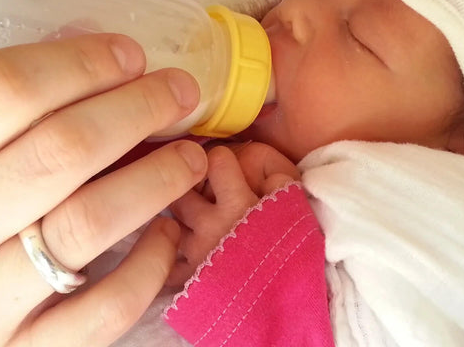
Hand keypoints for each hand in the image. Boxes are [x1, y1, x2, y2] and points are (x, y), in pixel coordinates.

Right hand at [0, 34, 207, 346]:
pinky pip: (108, 307)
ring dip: (157, 178)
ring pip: (88, 226)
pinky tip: (167, 231)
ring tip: (191, 155)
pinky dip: (151, 263)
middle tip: (179, 92)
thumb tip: (103, 51)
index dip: (78, 63)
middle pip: (56, 152)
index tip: (130, 55)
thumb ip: (16, 108)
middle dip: (135, 109)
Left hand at [167, 142, 298, 284]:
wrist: (292, 302)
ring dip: (181, 219)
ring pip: (170, 221)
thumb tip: (259, 168)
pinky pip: (165, 260)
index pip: (215, 159)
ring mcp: (195, 253)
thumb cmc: (297, 253)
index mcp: (238, 205)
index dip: (222, 161)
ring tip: (198, 224)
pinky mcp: (188, 280)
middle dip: (191, 188)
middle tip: (207, 196)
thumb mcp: (298, 208)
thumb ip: (279, 180)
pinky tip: (182, 252)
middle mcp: (210, 226)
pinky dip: (169, 254)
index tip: (227, 169)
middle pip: (182, 189)